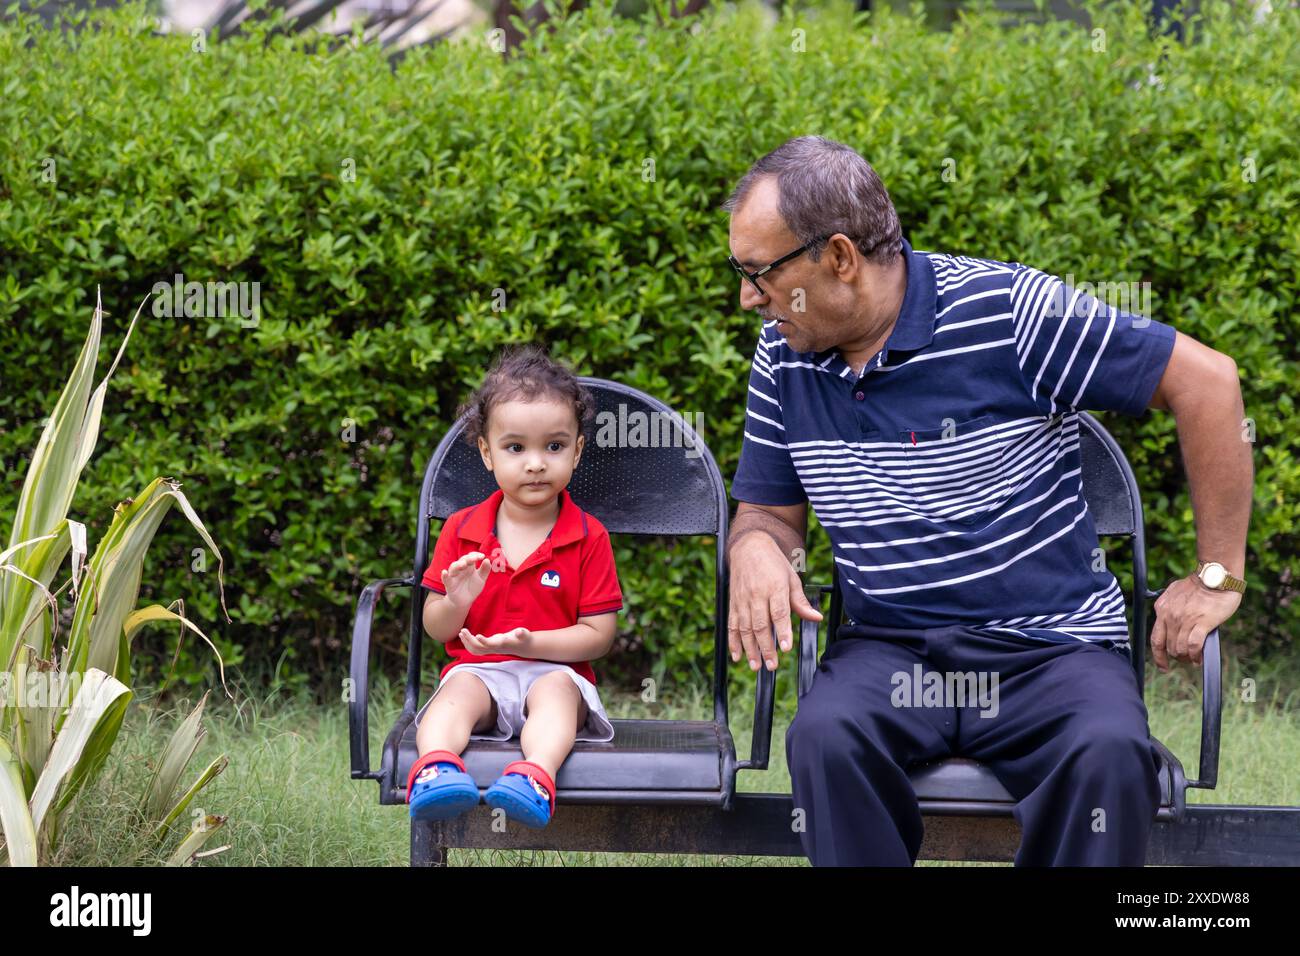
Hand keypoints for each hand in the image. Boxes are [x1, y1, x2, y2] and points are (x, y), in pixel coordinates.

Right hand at [441, 551, 491, 609]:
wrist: (465, 601)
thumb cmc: (473, 587)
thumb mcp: (481, 579)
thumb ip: (485, 570)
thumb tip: (487, 560)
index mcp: (469, 566)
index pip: (471, 557)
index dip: (476, 555)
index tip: (482, 556)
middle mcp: (461, 569)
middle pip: (462, 560)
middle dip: (468, 559)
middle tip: (474, 559)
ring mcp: (454, 576)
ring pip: (454, 568)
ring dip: (458, 565)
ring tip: (463, 564)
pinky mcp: (449, 585)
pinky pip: (446, 579)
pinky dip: (445, 576)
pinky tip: (444, 572)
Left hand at [458, 626, 531, 655]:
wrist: (522, 646)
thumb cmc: (523, 638)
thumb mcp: (524, 634)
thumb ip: (522, 633)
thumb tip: (520, 632)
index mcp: (501, 644)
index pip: (491, 645)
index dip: (484, 641)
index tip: (477, 635)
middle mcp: (494, 649)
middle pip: (479, 648)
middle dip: (470, 641)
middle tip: (463, 630)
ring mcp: (490, 649)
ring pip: (475, 650)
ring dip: (467, 643)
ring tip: (461, 632)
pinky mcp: (488, 647)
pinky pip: (475, 649)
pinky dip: (468, 644)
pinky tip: (464, 636)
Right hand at [727, 533, 821, 671]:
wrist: (749, 547)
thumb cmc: (773, 563)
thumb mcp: (791, 578)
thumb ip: (801, 602)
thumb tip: (816, 618)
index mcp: (775, 587)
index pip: (779, 612)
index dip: (782, 631)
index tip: (785, 648)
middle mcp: (757, 594)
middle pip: (760, 624)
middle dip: (765, 647)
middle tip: (771, 665)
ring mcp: (743, 600)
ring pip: (745, 628)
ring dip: (750, 649)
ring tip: (756, 665)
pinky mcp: (733, 603)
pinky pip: (732, 625)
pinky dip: (733, 641)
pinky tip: (737, 656)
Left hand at [1150, 573, 1242, 671]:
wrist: (1214, 576)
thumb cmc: (1198, 584)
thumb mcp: (1173, 593)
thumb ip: (1168, 607)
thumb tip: (1166, 619)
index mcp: (1162, 610)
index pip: (1156, 639)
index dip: (1158, 656)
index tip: (1163, 666)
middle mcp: (1170, 616)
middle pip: (1169, 647)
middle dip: (1177, 657)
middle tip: (1186, 660)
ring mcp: (1185, 620)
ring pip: (1180, 648)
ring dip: (1186, 658)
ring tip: (1193, 660)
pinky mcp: (1201, 623)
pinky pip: (1193, 646)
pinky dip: (1195, 655)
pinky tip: (1199, 658)